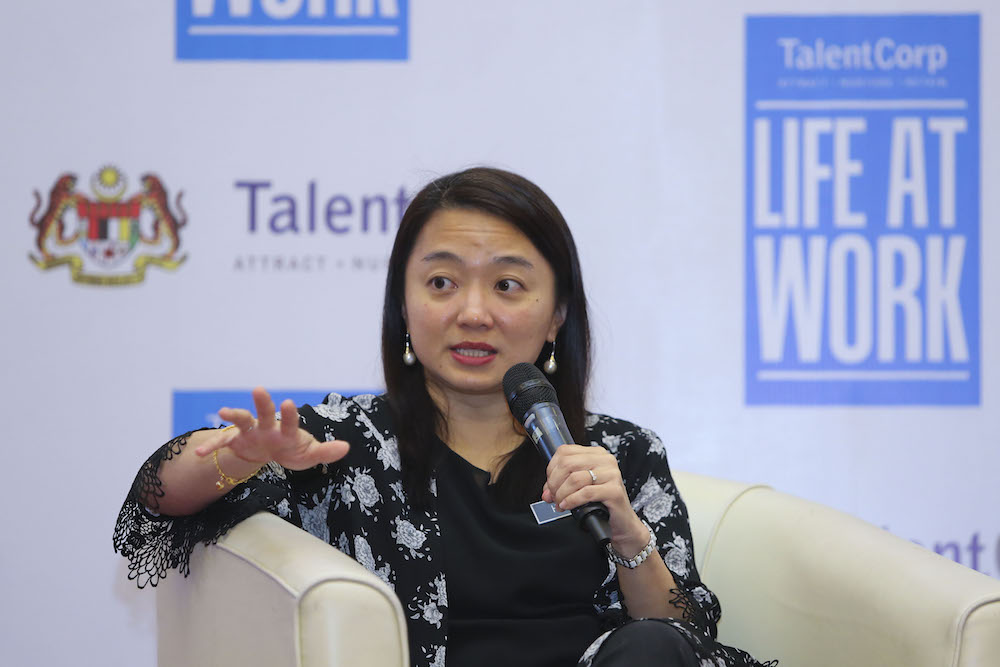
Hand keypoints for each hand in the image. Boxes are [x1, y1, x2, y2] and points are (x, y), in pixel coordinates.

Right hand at [194, 386, 349, 470]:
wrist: (270, 454)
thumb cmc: (291, 450)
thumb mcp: (309, 455)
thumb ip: (325, 451)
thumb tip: (346, 447)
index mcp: (286, 430)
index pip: (290, 421)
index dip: (289, 414)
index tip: (289, 402)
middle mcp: (267, 426)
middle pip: (265, 412)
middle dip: (262, 403)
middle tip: (259, 389)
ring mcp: (250, 432)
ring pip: (242, 421)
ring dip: (234, 415)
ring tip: (224, 412)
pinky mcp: (235, 441)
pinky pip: (222, 443)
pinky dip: (211, 447)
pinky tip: (200, 456)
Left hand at [541, 444, 648, 554]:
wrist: (621, 522)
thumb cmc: (601, 503)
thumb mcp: (579, 488)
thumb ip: (561, 486)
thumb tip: (546, 492)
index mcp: (596, 454)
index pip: (564, 452)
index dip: (551, 469)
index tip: (550, 484)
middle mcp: (605, 460)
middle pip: (567, 464)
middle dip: (554, 483)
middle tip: (553, 497)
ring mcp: (612, 474)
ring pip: (575, 479)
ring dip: (562, 494)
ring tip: (560, 504)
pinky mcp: (614, 490)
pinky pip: (586, 493)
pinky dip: (572, 500)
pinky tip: (567, 506)